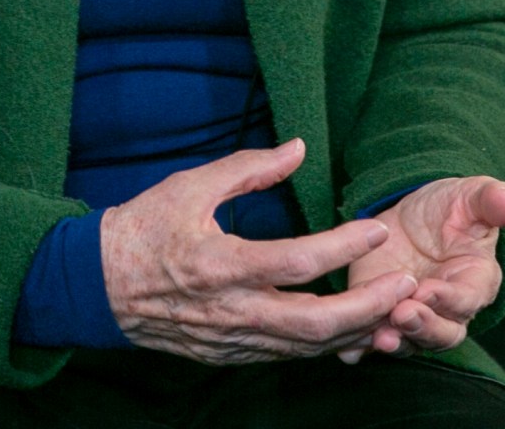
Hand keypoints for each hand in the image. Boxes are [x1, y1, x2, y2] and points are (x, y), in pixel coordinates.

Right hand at [102, 139, 420, 364]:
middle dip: (368, 306)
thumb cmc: (143, 230)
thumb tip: (298, 148)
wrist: (98, 287)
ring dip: (356, 330)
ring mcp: (232, 340)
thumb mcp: (190, 186)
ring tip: (394, 309)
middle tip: (406, 284)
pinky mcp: (230, 355)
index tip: (376, 228)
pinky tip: (354, 329)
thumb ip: (247, 167)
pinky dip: (326, 345)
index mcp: (220, 266)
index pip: (297, 263)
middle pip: (314, 321)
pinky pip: (289, 357)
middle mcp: (231, 311)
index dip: (343, 247)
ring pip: (307, 348)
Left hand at [338, 176, 504, 361]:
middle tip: (402, 315)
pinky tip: (351, 349)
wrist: (412, 215)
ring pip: (411, 341)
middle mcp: (448, 308)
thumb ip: (490, 200)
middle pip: (443, 333)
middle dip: (424, 327)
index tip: (428, 291)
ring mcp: (415, 314)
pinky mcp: (382, 314)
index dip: (450, 299)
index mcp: (476, 281)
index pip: (468, 299)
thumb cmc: (450, 208)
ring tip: (380, 336)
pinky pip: (375, 338)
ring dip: (397, 341)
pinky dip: (363, 347)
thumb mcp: (470, 196)